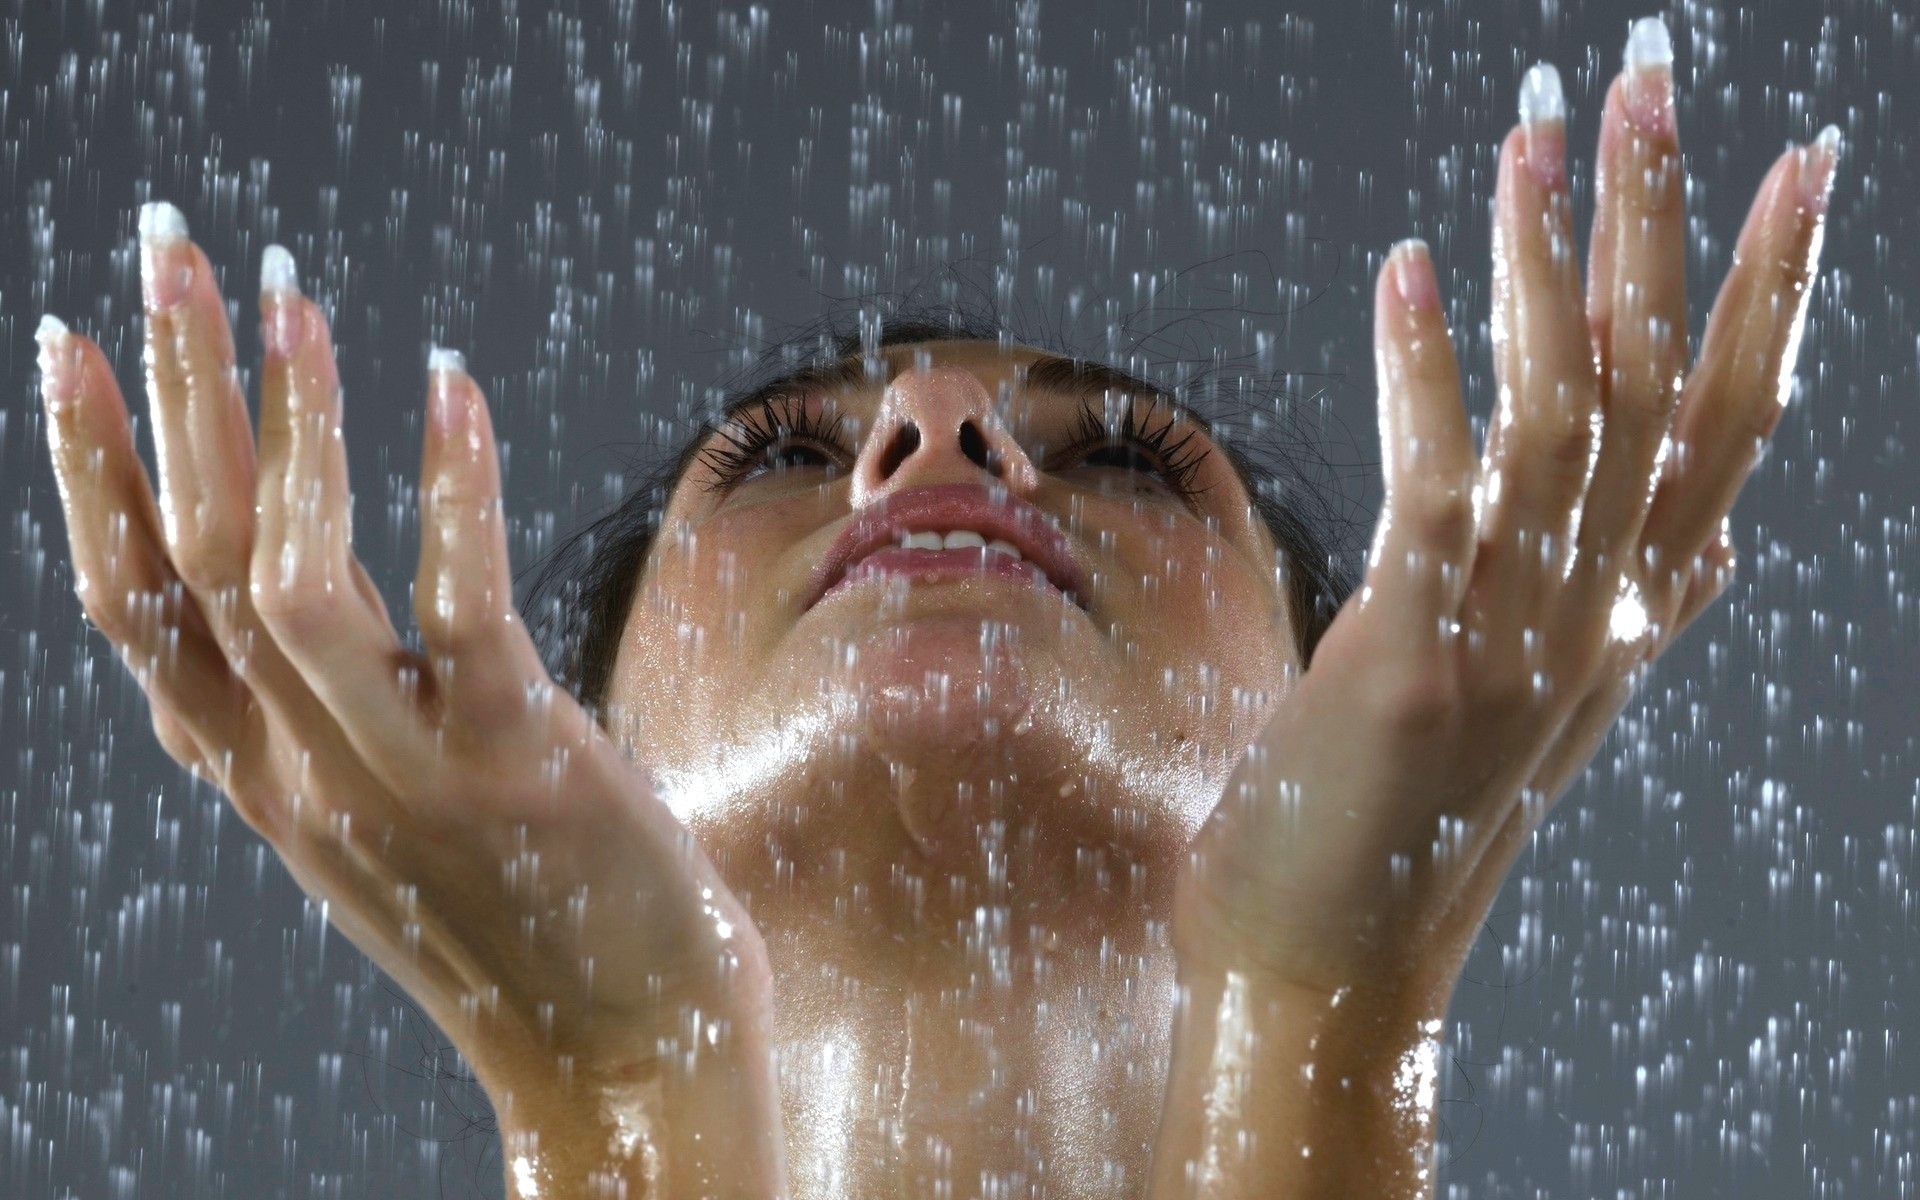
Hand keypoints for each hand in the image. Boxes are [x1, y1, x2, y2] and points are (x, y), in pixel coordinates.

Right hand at [38, 210, 784, 1195]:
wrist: (621, 1062)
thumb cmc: (525, 923)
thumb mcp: (389, 824)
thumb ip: (333, 725)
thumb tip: (327, 609)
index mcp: (261, 781)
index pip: (133, 606)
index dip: (90, 470)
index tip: (65, 344)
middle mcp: (302, 776)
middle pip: (194, 558)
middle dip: (170, 390)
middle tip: (169, 242)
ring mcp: (403, 775)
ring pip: (288, 579)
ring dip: (284, 421)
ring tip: (292, 289)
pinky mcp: (519, 765)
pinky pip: (457, 607)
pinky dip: (444, 487)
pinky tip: (446, 383)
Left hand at [1176, 55, 1839, 1008]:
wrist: (1335, 967)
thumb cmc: (1412, 819)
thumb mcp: (1549, 700)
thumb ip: (1626, 607)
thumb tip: (1711, 546)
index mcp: (1629, 614)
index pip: (1731, 422)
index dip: (1769, 289)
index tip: (1800, 162)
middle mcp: (1594, 613)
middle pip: (1658, 382)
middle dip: (1662, 221)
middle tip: (1654, 74)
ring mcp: (1512, 632)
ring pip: (1564, 409)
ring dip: (1548, 257)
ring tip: (1535, 126)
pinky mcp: (1412, 653)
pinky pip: (1436, 483)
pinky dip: (1427, 369)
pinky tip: (1413, 266)